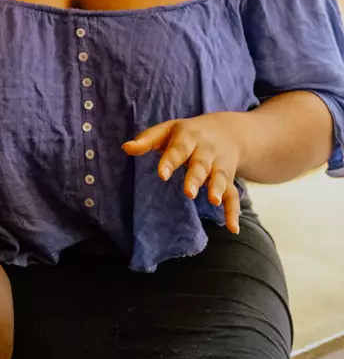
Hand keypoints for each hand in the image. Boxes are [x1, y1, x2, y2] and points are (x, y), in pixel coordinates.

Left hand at [122, 112, 243, 232]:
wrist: (226, 131)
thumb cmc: (187, 133)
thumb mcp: (167, 130)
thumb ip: (147, 139)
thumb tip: (125, 148)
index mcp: (188, 136)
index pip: (178, 148)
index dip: (170, 161)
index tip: (162, 175)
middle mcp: (205, 150)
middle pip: (200, 164)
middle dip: (195, 177)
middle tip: (188, 192)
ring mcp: (219, 164)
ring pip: (219, 177)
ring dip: (216, 189)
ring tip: (213, 201)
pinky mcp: (228, 179)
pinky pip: (233, 195)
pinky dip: (233, 211)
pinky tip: (232, 228)